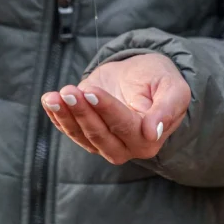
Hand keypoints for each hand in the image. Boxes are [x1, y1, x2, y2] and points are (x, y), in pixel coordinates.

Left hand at [42, 54, 190, 164]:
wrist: (144, 75)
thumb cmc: (161, 80)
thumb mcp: (174, 88)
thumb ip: (167, 109)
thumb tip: (153, 134)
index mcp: (149, 139)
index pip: (124, 126)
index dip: (106, 109)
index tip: (91, 90)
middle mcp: (126, 147)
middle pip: (100, 134)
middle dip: (82, 112)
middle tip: (69, 90)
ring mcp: (104, 143)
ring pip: (81, 135)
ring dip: (65, 116)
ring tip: (54, 96)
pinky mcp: (87, 133)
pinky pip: (69, 130)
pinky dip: (56, 117)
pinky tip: (49, 101)